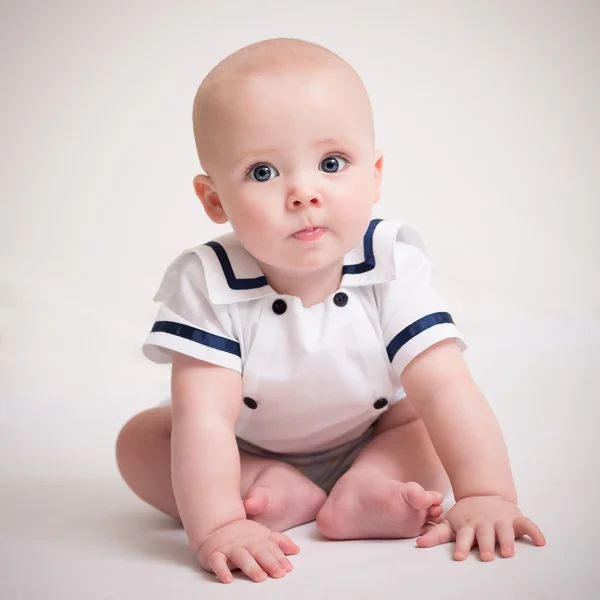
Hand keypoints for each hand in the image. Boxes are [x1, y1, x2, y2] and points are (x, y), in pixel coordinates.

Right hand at [197, 518, 299, 582]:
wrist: (216, 527)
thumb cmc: (243, 536)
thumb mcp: (263, 535)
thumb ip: (279, 542)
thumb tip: (296, 550)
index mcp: (258, 539)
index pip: (271, 548)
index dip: (280, 558)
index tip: (288, 569)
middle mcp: (245, 543)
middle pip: (259, 552)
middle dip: (270, 562)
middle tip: (279, 573)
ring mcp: (230, 549)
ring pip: (241, 557)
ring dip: (251, 566)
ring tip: (260, 577)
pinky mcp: (215, 555)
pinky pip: (217, 562)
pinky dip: (221, 570)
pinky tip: (228, 579)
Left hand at [416, 495, 545, 560]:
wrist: (484, 496)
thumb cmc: (466, 517)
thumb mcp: (451, 524)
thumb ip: (436, 535)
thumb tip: (418, 544)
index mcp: (468, 526)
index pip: (463, 537)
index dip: (461, 547)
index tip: (459, 557)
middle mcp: (485, 524)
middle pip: (485, 535)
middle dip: (485, 545)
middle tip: (485, 557)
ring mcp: (500, 520)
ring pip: (505, 531)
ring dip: (507, 541)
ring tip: (508, 553)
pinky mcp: (515, 518)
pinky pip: (527, 524)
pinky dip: (534, 531)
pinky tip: (541, 542)